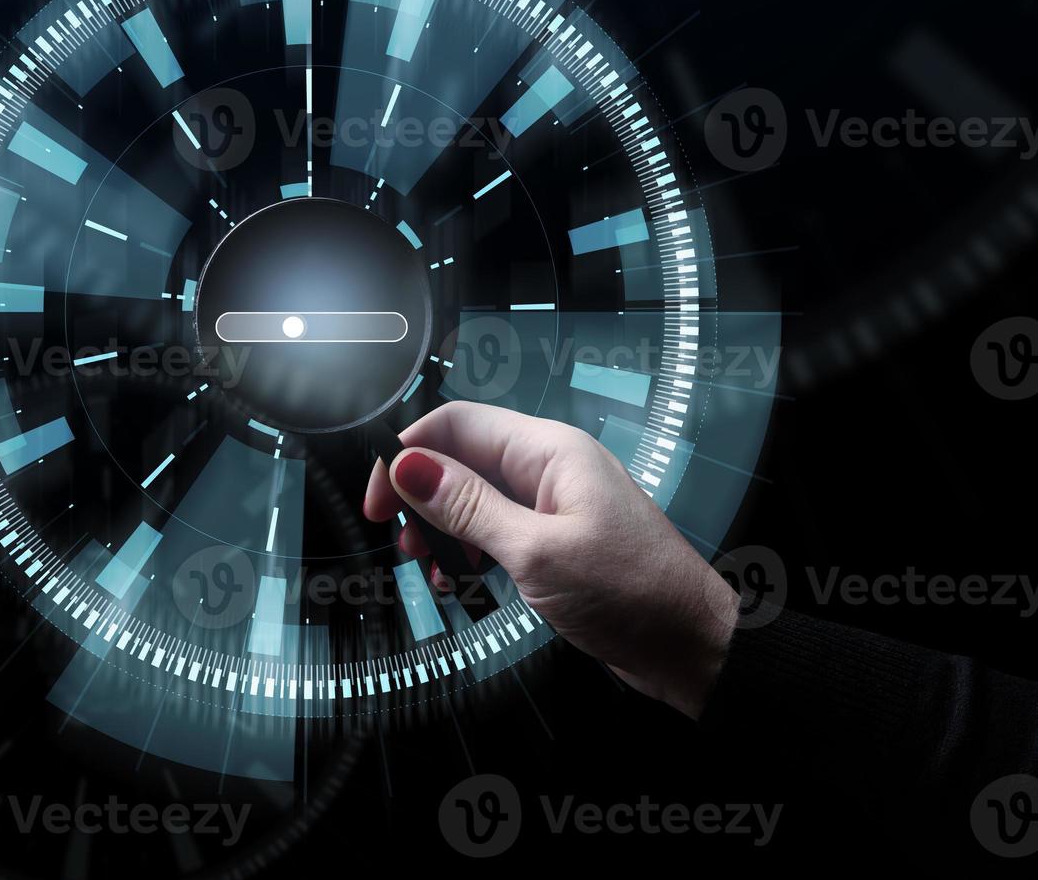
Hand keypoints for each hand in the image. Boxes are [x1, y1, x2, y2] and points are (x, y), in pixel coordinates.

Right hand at [364, 401, 739, 718]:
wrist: (690, 646)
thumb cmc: (633, 594)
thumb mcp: (536, 552)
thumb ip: (469, 507)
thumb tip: (410, 467)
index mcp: (549, 451)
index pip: (457, 423)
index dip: (408, 452)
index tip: (379, 497)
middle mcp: (549, 468)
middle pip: (461, 458)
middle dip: (420, 494)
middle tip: (396, 538)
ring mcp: (553, 504)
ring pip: (473, 496)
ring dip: (440, 527)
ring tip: (425, 565)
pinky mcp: (555, 539)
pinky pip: (495, 528)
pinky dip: (467, 549)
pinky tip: (457, 577)